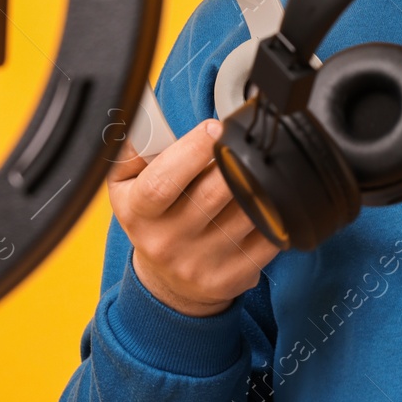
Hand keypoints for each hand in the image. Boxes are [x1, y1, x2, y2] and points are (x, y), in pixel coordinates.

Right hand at [108, 117, 280, 316]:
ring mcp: (200, 264)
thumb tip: (150, 119)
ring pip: (246, 212)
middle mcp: (167, 242)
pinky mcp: (230, 279)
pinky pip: (267, 237)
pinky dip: (275, 213)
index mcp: (139, 213)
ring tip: (256, 168)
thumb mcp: (126, 184)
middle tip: (244, 142)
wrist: (167, 282)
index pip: (163, 181)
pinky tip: (268, 199)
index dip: (192, 150)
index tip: (215, 127)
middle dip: (235, 160)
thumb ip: (135, 148)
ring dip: (259, 183)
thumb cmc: (151, 219)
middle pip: (213, 192)